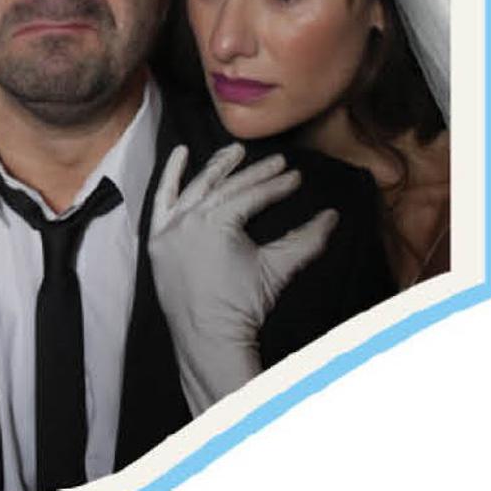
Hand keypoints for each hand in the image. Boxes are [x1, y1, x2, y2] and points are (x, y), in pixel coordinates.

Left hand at [148, 144, 336, 410]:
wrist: (208, 339)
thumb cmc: (241, 305)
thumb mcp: (277, 269)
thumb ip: (306, 240)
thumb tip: (332, 217)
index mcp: (216, 223)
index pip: (251, 196)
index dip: (277, 185)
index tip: (295, 177)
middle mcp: (188, 221)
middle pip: (226, 188)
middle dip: (254, 173)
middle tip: (277, 161)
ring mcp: (169, 230)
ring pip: (194, 188)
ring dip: (216, 167)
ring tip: (235, 152)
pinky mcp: (158, 241)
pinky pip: (160, 201)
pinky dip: (170, 177)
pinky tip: (179, 154)